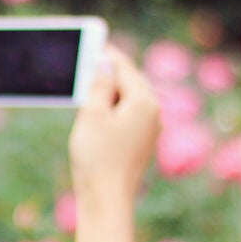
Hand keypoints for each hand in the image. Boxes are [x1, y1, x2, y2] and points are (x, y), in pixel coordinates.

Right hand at [68, 46, 160, 209]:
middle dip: (109, 71)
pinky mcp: (142, 143)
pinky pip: (128, 115)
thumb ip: (100, 84)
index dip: (106, 54)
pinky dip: (113, 108)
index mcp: (144, 101)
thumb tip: (105, 63)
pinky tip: (97, 112)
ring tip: (87, 85)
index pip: (124, 67)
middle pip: (130, 82)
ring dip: (110, 91)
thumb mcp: (92, 114)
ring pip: (129, 99)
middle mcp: (153, 113)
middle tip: (87, 60)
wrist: (107, 199)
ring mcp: (150, 130)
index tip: (91, 42)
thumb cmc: (97, 156)